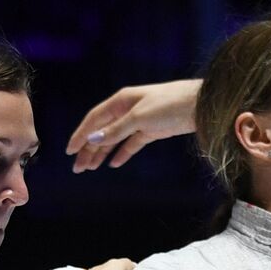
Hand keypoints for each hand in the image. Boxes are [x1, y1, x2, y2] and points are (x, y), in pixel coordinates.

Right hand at [66, 79, 201, 172]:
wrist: (201, 106)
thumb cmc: (170, 104)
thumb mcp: (140, 117)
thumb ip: (116, 130)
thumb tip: (93, 140)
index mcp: (120, 101)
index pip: (94, 120)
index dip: (81, 135)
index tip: (69, 151)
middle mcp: (127, 110)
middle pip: (102, 131)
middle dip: (88, 149)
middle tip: (77, 168)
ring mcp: (140, 121)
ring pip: (115, 139)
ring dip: (102, 153)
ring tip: (90, 168)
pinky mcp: (152, 131)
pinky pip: (132, 143)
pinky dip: (122, 153)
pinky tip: (114, 164)